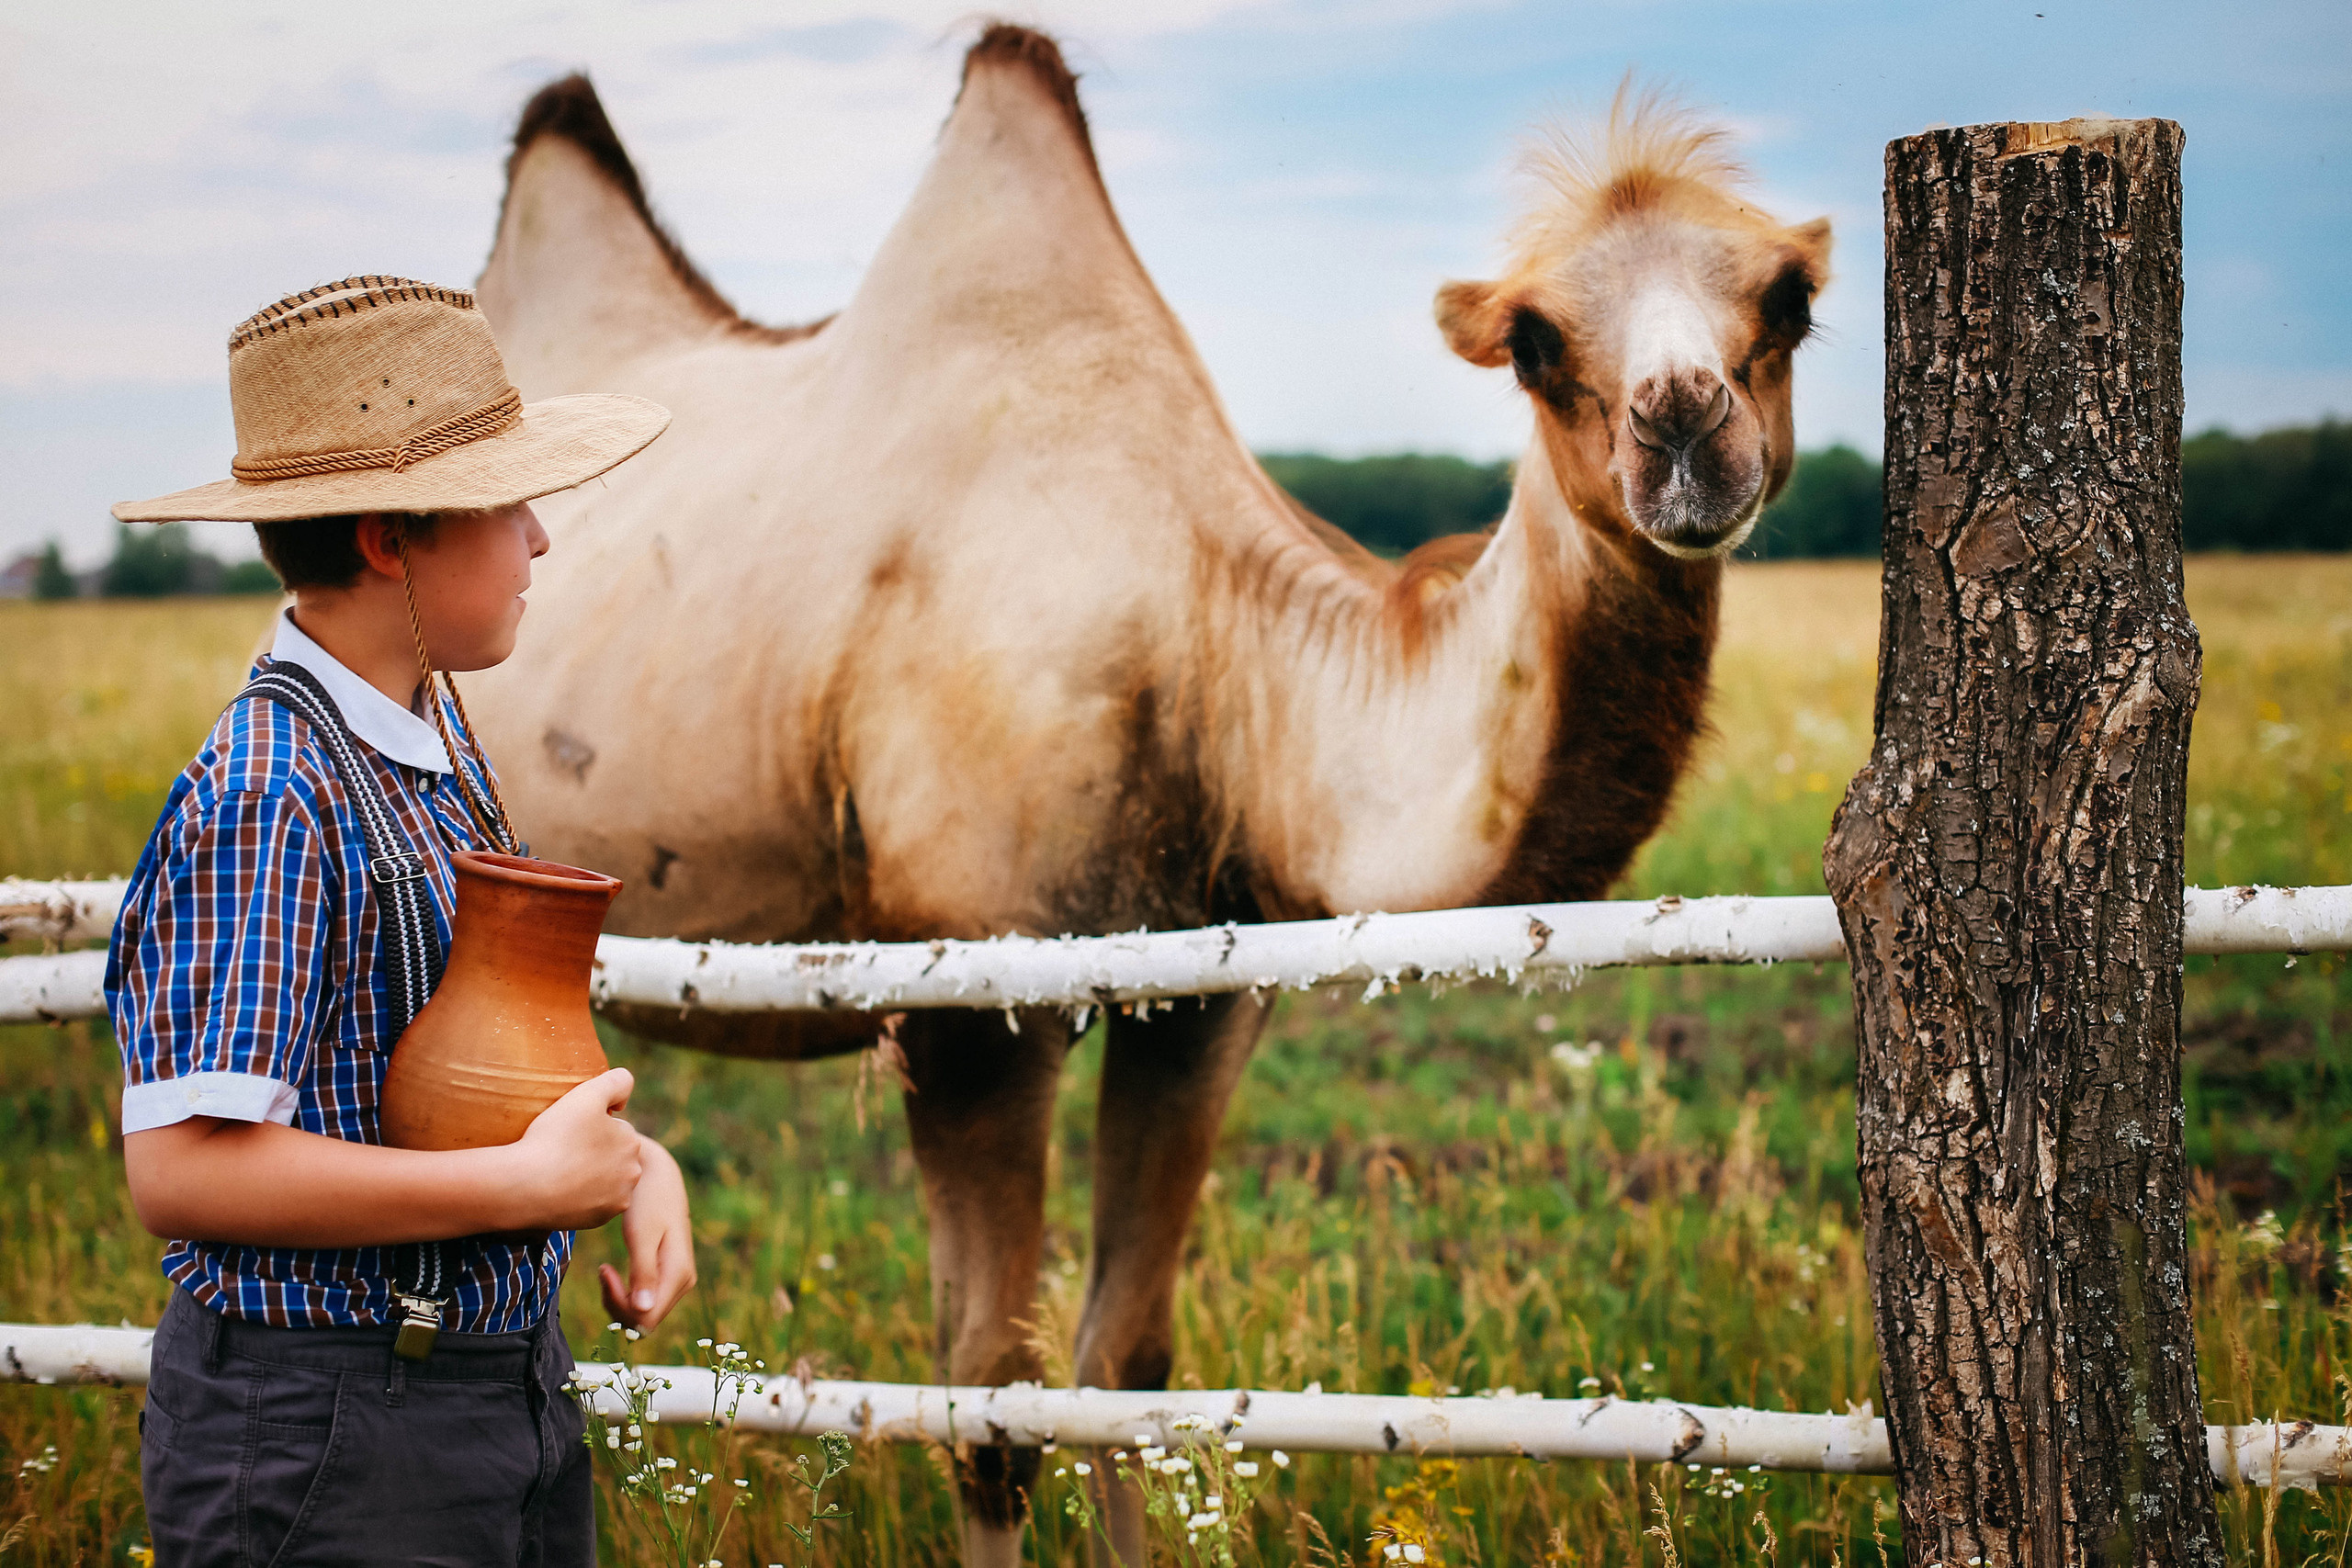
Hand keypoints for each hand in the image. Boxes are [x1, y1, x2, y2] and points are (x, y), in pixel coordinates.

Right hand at [512, 1068, 642, 1230]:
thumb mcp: (587, 1094)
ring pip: (603, 1179)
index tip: (569, 1131)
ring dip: (588, 1174)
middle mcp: (633, 1172)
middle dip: (594, 1150)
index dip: (591, 1125)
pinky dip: (579, 1196)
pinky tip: (560, 1189)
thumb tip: (625, 1097)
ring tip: (560, 1169)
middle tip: (562, 1150)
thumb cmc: (554, 1138)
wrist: (525, 1187)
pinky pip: (591, 1202)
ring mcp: (617, 1199)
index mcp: (632, 1141)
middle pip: (611, 1154)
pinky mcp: (599, 1219)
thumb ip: (617, 1081)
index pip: (613, 1127)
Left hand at [600, 1137, 694, 1329]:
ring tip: (603, 1271)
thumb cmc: (647, 1198)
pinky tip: (610, 1272)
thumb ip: (643, 1272)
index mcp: (679, 1272)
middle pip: (645, 1319)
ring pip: (643, 1313)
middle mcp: (683, 1281)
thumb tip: (644, 1311)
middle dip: (617, 1304)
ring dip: (617, 1299)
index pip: (646, 1316)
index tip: (603, 1271)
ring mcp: (677, 1279)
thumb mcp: (641, 1233)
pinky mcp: (668, 1275)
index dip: (619, 1304)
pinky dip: (622, 1292)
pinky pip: (644, 1300)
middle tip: (601, 1272)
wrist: (656, 1173)